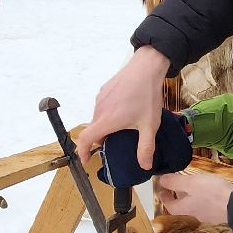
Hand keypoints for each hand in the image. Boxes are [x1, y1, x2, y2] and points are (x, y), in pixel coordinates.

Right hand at [79, 46, 170, 165]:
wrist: (146, 67)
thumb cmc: (147, 95)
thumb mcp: (149, 125)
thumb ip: (146, 147)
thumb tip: (145, 166)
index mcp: (106, 121)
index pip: (85, 139)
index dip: (82, 152)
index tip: (85, 160)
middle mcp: (99, 110)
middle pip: (93, 130)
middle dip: (100, 140)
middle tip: (114, 143)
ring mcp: (100, 98)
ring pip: (97, 118)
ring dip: (105, 126)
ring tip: (122, 127)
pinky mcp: (104, 90)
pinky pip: (101, 107)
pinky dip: (107, 114)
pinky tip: (124, 112)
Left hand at [155, 171, 232, 225]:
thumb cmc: (212, 192)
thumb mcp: (191, 183)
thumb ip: (175, 182)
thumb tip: (161, 181)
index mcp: (186, 208)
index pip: (170, 206)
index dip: (165, 198)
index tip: (161, 192)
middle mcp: (196, 214)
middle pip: (184, 207)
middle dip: (179, 198)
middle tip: (178, 188)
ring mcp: (210, 216)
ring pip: (197, 207)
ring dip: (193, 198)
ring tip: (195, 188)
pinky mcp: (221, 214)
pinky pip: (210, 206)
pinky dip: (206, 200)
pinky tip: (212, 193)